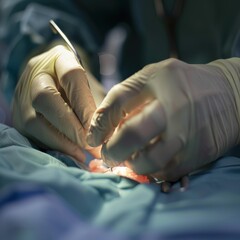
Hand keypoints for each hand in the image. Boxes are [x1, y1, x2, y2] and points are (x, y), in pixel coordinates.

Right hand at [12, 45, 100, 161]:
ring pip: (34, 119)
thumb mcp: (92, 89)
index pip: (71, 76)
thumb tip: (105, 138)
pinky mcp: (18, 115)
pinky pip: (31, 134)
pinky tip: (69, 153)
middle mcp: (36, 74)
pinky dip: (53, 146)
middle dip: (69, 125)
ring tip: (81, 153)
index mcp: (59, 59)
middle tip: (88, 143)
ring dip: (60, 140)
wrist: (55, 82)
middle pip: (45, 97)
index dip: (84, 105)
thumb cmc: (80, 87)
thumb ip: (97, 108)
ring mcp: (23, 94)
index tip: (96, 128)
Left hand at [87, 58, 239, 180]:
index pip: (118, 101)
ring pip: (148, 162)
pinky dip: (152, 171)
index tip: (93, 138)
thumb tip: (100, 126)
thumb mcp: (153, 77)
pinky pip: (165, 172)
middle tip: (108, 155)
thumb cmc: (183, 85)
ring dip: (132, 165)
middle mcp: (174, 107)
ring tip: (130, 159)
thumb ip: (126, 96)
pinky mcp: (197, 154)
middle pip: (132, 135)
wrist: (229, 95)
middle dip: (112, 150)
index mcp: (158, 80)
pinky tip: (150, 162)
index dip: (99, 123)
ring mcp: (188, 134)